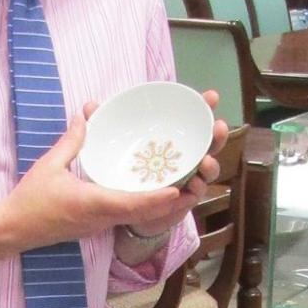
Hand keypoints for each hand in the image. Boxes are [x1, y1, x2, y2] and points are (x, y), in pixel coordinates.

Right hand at [0, 110, 185, 249]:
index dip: (157, 199)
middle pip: (144, 213)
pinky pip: (126, 217)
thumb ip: (71, 142)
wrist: (13, 231)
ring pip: (138, 217)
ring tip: (182, 188)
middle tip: (194, 185)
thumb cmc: (30, 200)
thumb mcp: (49, 166)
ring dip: (159, 206)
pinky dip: (143, 207)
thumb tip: (86, 115)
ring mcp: (100, 225)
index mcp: (93, 204)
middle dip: (169, 202)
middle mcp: (102, 218)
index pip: (131, 204)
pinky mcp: (97, 226)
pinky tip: (151, 194)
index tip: (178, 190)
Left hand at [115, 90, 230, 237]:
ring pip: (205, 171)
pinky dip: (194, 192)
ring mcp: (187, 180)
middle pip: (207, 144)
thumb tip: (89, 106)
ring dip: (209, 165)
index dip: (204, 108)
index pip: (192, 121)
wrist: (126, 211)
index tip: (211, 96)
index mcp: (172, 140)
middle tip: (218, 126)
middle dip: (216, 135)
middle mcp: (185, 158)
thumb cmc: (125, 172)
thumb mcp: (111, 147)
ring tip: (206, 161)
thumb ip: (102, 126)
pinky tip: (193, 187)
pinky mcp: (180, 202)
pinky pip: (192, 197)